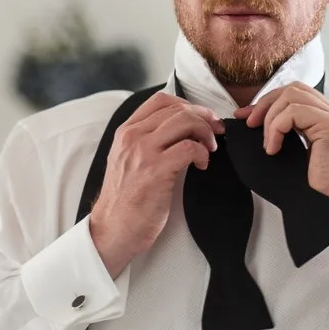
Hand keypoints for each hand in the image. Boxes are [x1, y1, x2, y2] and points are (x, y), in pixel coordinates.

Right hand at [90, 92, 224, 277]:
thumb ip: (146, 140)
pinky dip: (203, 153)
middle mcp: (132, 137)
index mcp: (126, 131)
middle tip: (215, 131)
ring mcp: (143, 152)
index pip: (161, 100)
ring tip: (210, 148)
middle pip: (177, 108)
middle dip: (204, 117)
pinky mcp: (156, 171)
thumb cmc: (125, 199)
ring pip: (185, 122)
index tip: (202, 116)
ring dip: (206, 132)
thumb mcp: (127, 159)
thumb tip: (181, 129)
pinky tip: (202, 164)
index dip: (188, 104)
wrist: (113, 229)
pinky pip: (190, 147)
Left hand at [234, 84, 328, 259]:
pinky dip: (276, 128)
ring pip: (291, 97)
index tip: (248, 117)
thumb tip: (255, 120)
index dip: (269, 101)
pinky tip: (274, 149)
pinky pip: (294, 113)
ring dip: (270, 119)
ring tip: (268, 143)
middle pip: (293, 89)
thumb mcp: (298, 154)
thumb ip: (288, 133)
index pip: (296, 93)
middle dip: (266, 103)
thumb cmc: (319, 188)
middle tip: (250, 124)